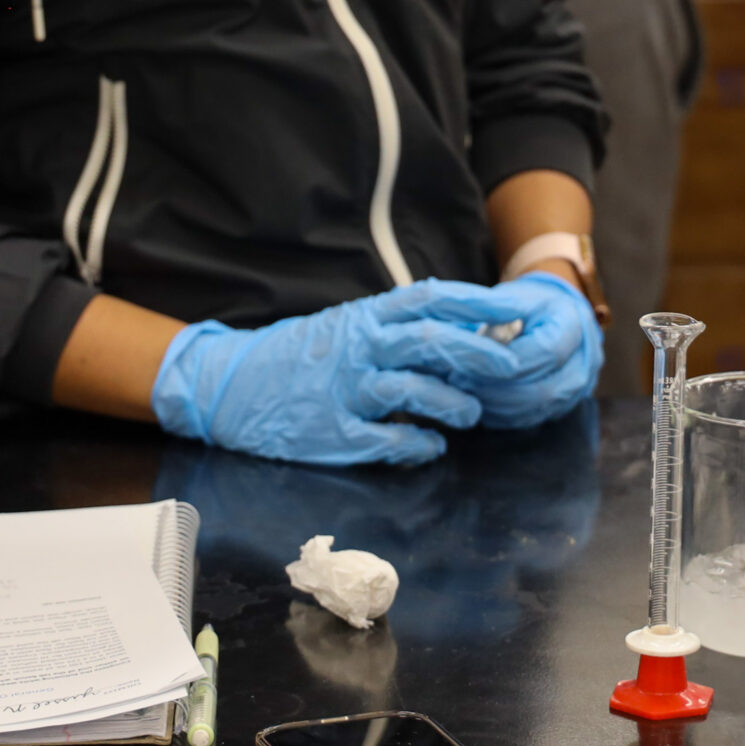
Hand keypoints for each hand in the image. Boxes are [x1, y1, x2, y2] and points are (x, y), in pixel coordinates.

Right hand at [150, 280, 538, 466]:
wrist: (232, 385)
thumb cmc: (301, 356)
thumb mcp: (347, 327)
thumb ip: (396, 328)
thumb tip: (464, 329)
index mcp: (364, 317)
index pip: (428, 298)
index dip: (474, 303)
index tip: (513, 306)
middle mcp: (356, 348)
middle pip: (426, 341)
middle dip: (475, 354)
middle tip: (511, 368)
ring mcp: (344, 390)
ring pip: (409, 389)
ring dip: (450, 402)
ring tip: (471, 415)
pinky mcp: (332, 432)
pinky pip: (385, 440)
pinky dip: (417, 444)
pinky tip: (432, 446)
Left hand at [456, 272, 600, 428]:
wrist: (554, 320)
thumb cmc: (527, 305)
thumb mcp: (512, 295)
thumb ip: (486, 304)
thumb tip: (444, 308)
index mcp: (573, 328)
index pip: (542, 353)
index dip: (502, 360)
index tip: (464, 357)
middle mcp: (582, 365)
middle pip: (539, 389)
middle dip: (492, 387)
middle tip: (454, 380)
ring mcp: (573, 392)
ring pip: (532, 410)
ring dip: (491, 404)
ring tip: (458, 389)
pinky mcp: (556, 410)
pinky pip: (525, 420)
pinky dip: (496, 413)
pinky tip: (472, 399)